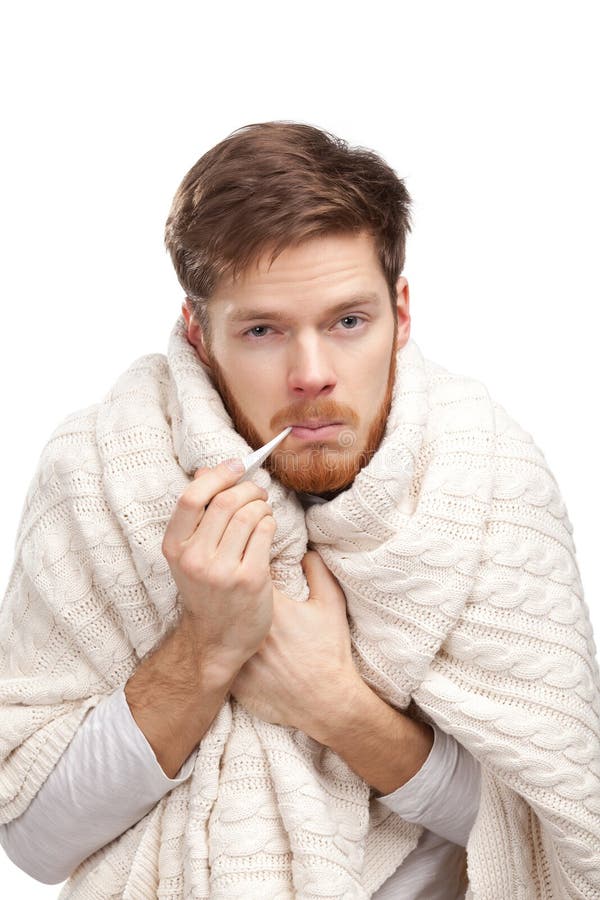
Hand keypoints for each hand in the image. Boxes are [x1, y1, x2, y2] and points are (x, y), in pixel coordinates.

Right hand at [161, 460, 275, 671]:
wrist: (216, 640)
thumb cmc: (206, 589)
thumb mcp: (190, 553)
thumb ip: (197, 513)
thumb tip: (208, 471)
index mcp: (174, 548)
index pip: (191, 499)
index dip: (217, 475)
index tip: (236, 465)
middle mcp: (195, 559)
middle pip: (226, 502)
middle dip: (248, 489)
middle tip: (257, 492)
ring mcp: (223, 571)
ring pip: (249, 515)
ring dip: (262, 505)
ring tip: (262, 511)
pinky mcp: (250, 579)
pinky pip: (265, 532)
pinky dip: (270, 523)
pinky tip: (267, 529)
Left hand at [229, 550, 360, 735]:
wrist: (327, 701)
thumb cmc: (330, 651)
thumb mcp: (331, 605)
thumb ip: (318, 571)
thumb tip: (305, 552)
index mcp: (272, 607)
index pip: (248, 577)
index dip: (249, 573)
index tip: (253, 572)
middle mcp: (250, 630)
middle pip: (232, 603)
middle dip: (236, 598)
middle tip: (244, 598)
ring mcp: (241, 657)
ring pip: (224, 632)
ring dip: (229, 626)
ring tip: (237, 623)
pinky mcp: (235, 680)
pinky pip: (224, 659)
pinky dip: (230, 653)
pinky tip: (237, 650)